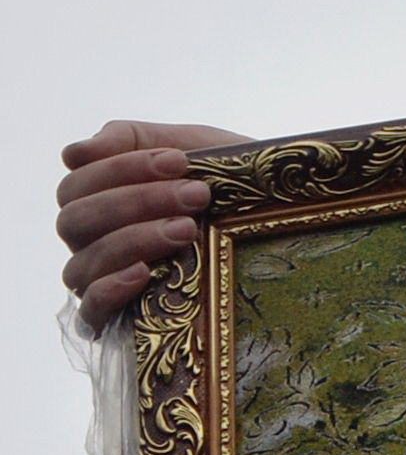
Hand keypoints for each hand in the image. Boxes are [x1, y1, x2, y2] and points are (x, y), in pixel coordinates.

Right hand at [57, 123, 245, 330]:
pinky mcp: (121, 317)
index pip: (77, 185)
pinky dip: (110, 291)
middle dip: (136, 202)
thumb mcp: (189, 146)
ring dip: (134, 241)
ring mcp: (100, 279)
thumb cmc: (227, 178)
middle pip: (76, 222)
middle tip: (197, 195)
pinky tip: (143, 273)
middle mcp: (90, 240)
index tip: (179, 161)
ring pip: (81, 265)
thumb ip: (130, 138)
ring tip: (188, 229)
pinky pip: (90, 313)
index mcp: (96, 199)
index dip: (121, 169)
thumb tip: (73, 153)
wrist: (282, 215)